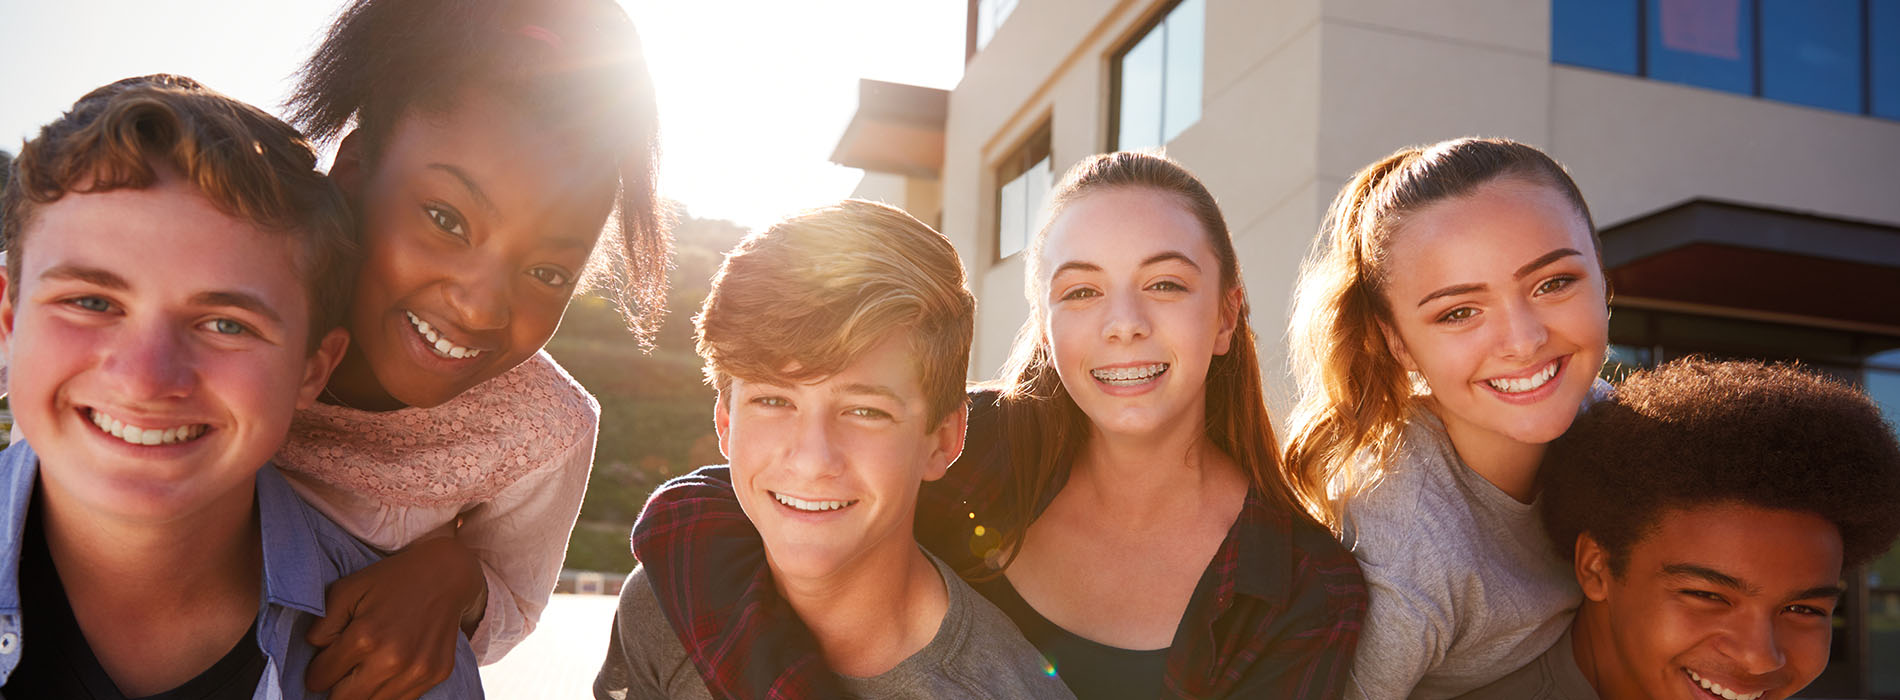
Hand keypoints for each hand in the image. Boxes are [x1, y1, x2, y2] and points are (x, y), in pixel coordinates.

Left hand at [304, 535, 487, 699]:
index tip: (325, 660)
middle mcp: (392, 660)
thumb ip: (321, 625)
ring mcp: (418, 671)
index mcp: (365, 637)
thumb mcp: (346, 590)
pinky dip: (390, 689)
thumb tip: (317, 654)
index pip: (319, 679)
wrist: (446, 574)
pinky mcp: (436, 675)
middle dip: (337, 687)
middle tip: (344, 669)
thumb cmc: (391, 581)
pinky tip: (392, 668)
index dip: (317, 670)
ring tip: (369, 667)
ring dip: (365, 691)